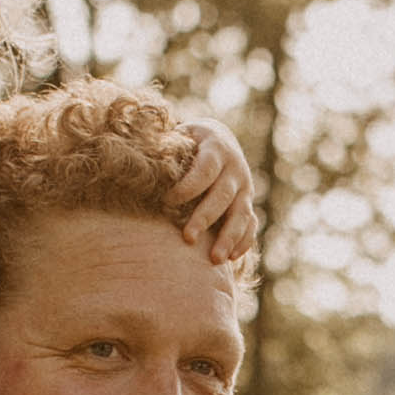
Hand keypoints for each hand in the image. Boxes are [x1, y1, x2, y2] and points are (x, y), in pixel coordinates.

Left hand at [169, 120, 258, 261]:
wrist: (219, 139)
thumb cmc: (187, 142)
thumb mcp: (179, 135)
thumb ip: (165, 146)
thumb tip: (144, 160)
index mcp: (216, 147)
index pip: (206, 169)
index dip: (188, 187)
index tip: (167, 201)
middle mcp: (235, 168)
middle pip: (223, 195)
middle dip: (205, 218)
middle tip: (188, 238)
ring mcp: (245, 187)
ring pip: (241, 214)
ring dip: (229, 237)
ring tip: (214, 259)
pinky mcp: (248, 203)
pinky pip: (251, 225)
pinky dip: (243, 242)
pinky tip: (231, 258)